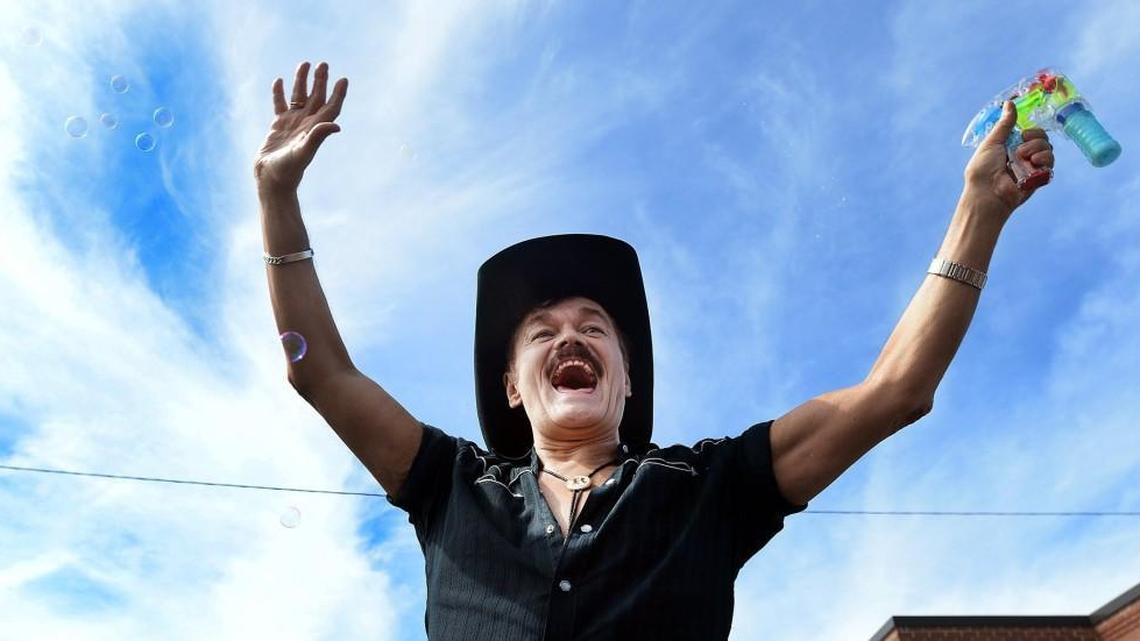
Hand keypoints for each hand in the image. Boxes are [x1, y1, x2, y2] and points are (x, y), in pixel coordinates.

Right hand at [254, 61, 348, 193]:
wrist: (271, 179)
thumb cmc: (288, 170)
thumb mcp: (304, 152)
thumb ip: (318, 137)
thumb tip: (336, 126)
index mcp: (315, 129)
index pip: (331, 107)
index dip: (338, 94)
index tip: (343, 79)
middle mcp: (306, 124)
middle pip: (317, 98)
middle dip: (320, 81)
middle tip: (324, 63)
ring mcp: (292, 124)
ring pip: (299, 97)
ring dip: (302, 82)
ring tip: (304, 64)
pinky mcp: (278, 126)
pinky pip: (280, 105)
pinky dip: (279, 93)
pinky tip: (279, 81)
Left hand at [962, 100, 1054, 219]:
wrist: (987, 193)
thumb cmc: (983, 169)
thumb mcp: (992, 142)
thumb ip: (1004, 124)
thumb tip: (1009, 103)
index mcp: (1012, 146)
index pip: (1031, 132)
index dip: (1031, 130)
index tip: (1023, 133)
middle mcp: (1023, 156)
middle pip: (1042, 139)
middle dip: (1034, 139)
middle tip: (1021, 147)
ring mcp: (1032, 167)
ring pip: (1048, 149)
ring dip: (1037, 149)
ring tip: (1024, 157)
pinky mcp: (1039, 178)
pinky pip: (1050, 164)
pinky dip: (1044, 160)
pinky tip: (1033, 162)